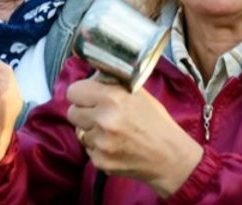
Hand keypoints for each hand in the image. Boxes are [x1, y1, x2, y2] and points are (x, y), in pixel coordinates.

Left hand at [66, 78, 202, 197]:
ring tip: (113, 131)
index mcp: (113, 98)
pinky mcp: (99, 161)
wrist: (169, 156)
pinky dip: (98, 147)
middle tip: (100, 113)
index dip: (82, 92)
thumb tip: (92, 79)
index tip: (89, 95)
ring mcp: (100, 143)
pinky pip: (88, 149)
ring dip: (92, 130)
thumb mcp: (138, 94)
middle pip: (72, 112)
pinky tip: (116, 145)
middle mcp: (104, 120)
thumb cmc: (157, 122)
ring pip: (79, 131)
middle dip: (84, 111)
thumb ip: (113, 85)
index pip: (74, 91)